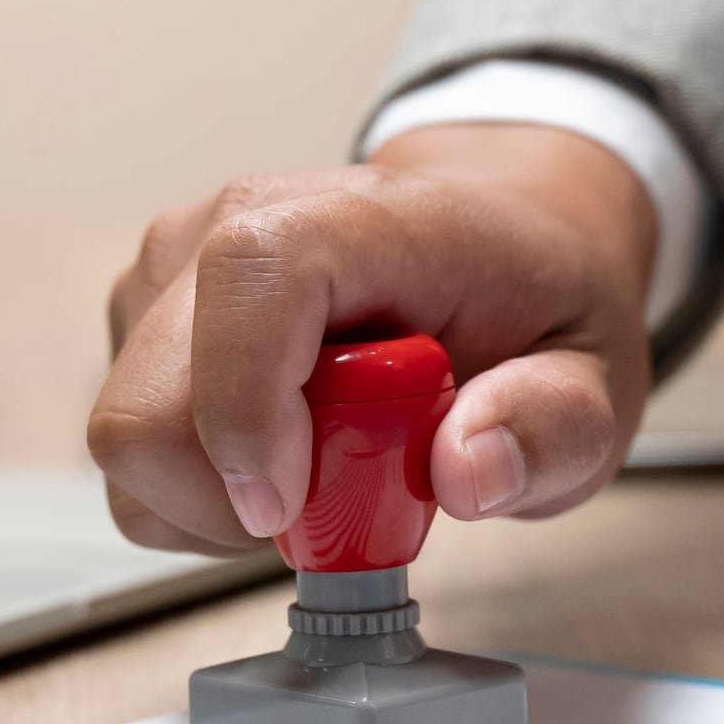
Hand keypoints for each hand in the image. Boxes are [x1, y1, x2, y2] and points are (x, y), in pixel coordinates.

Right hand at [88, 123, 656, 554]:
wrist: (481, 236)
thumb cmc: (522, 298)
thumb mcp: (593, 374)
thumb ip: (552, 425)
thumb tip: (469, 470)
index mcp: (354, 217)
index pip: (247, 279)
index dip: (243, 409)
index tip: (286, 506)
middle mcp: (231, 225)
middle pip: (149, 403)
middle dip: (233, 497)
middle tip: (341, 499)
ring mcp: (170, 272)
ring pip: (130, 444)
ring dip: (216, 504)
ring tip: (317, 473)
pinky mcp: (136, 319)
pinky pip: (132, 455)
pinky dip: (196, 492)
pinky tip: (276, 461)